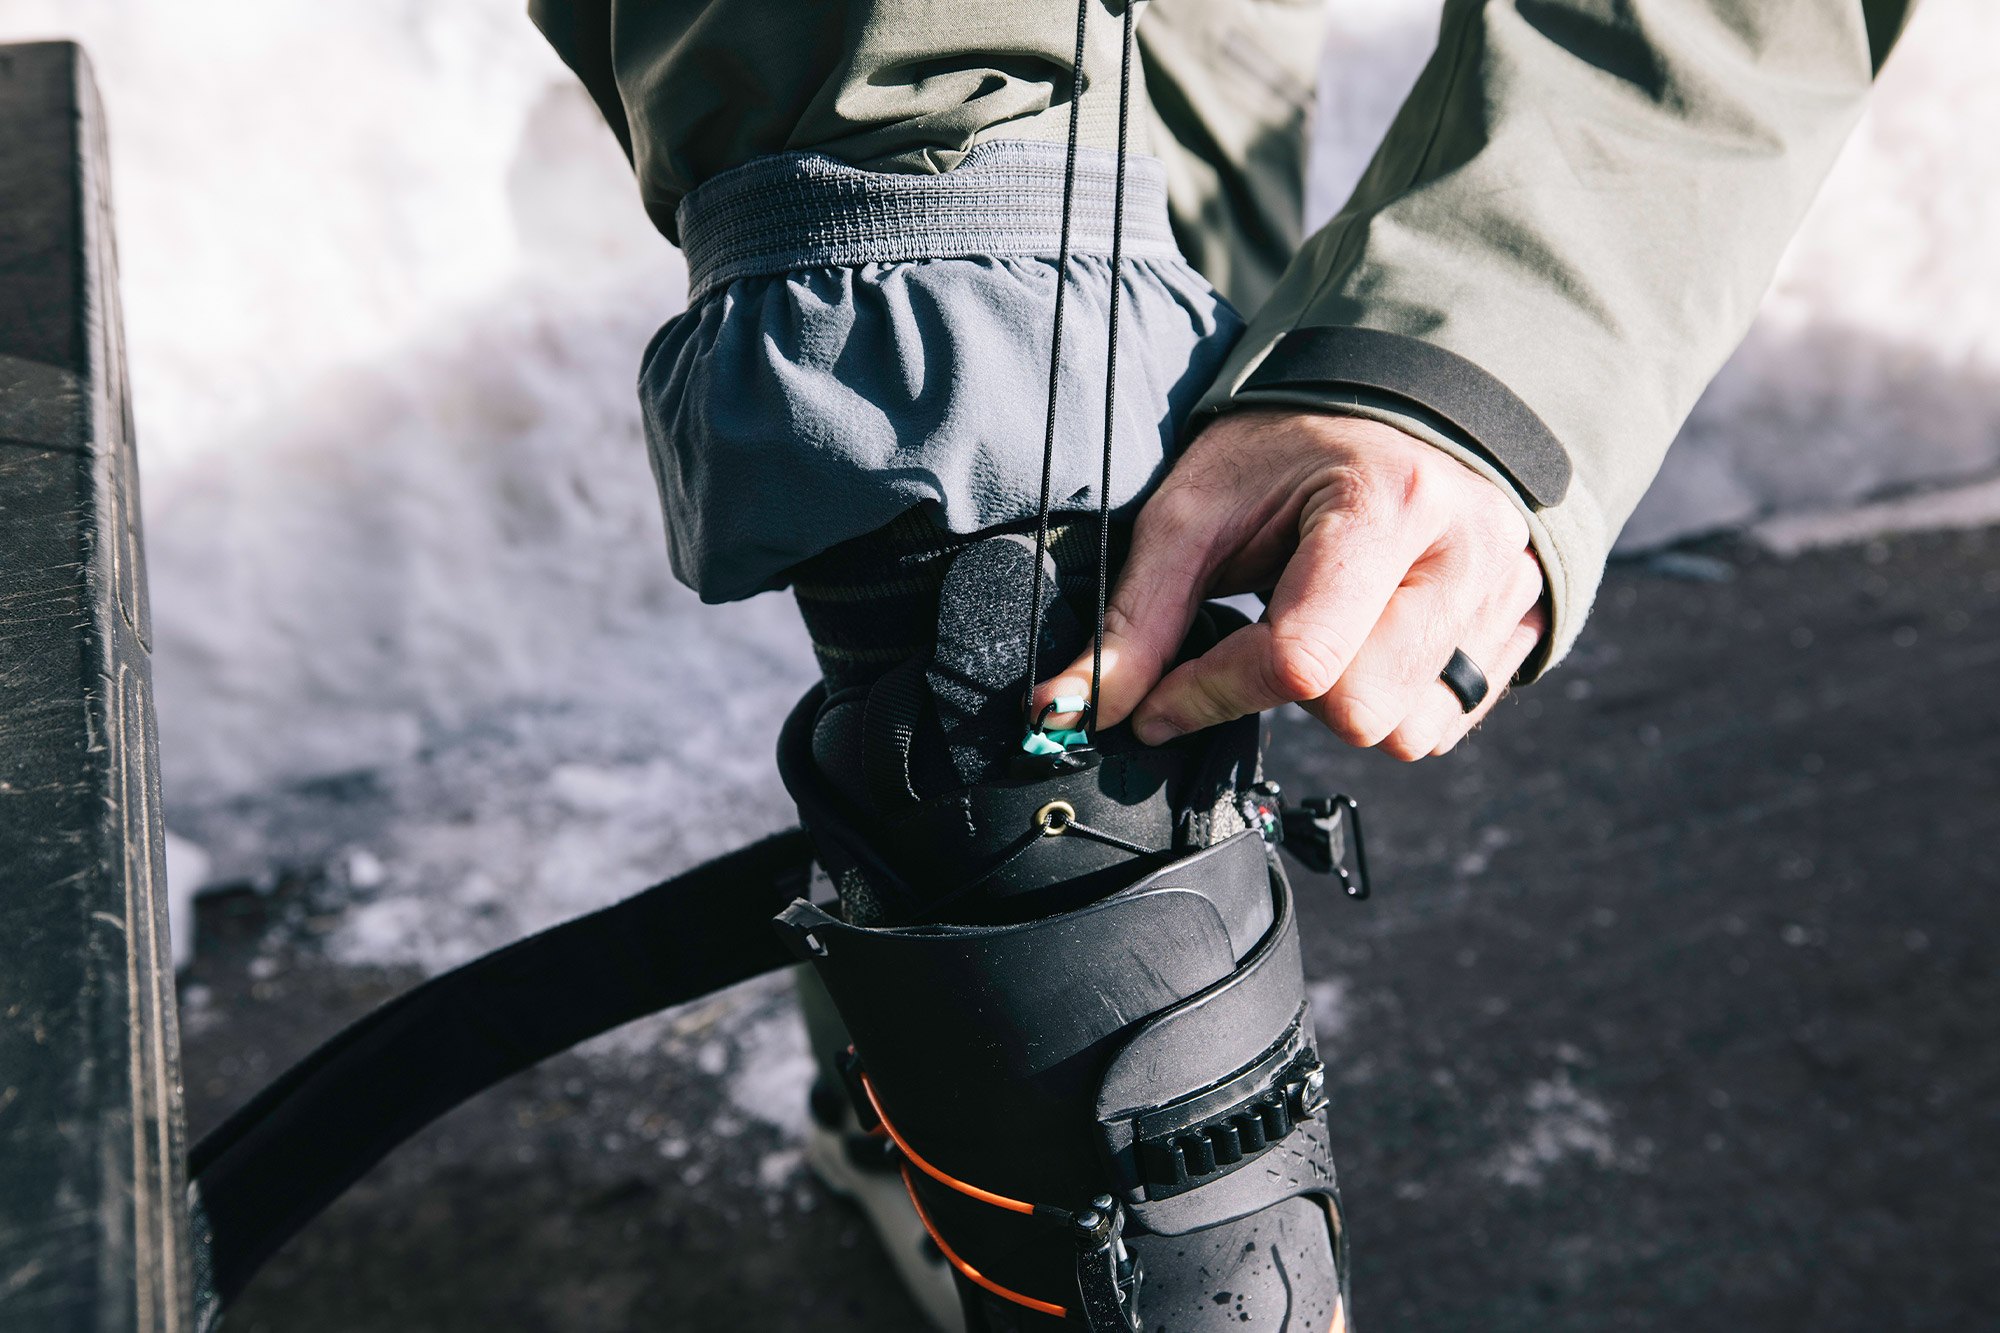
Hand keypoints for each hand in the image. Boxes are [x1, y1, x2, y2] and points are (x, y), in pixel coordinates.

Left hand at [1039, 409, 1546, 759]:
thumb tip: (1073, 711)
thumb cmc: (1294, 447)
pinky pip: (1448, 722)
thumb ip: (1137, 618)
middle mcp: (1468, 553)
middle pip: (1360, 712)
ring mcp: (1508, 595)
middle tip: (1266, 630)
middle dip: (1289, 695)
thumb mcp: (1198, 508)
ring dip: (1345, 702)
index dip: (1212, 694)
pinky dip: (1394, 701)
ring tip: (1324, 628)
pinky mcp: (1523, 629)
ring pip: (1410, 733)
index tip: (1158, 702)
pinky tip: (1370, 639)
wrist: (1401, 405)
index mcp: (1388, 502)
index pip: (1299, 658)